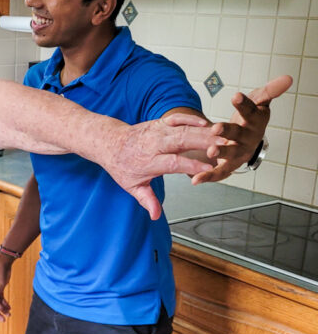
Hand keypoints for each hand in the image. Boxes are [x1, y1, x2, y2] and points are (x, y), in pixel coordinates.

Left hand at [107, 113, 228, 219]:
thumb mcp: (132, 186)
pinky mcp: (160, 123)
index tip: (209, 169)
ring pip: (183, 129)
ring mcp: (157, 131)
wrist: (109, 142)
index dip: (192, 165)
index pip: (173, 163)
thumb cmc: (122, 165)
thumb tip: (155, 215)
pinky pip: (177, 118)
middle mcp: (154, 144)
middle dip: (204, 143)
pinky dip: (192, 119)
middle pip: (182, 141)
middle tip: (224, 147)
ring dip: (204, 132)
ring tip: (223, 137)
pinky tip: (206, 124)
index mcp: (149, 161)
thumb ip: (147, 199)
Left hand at [192, 74, 291, 183]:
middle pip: (238, 133)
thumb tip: (287, 78)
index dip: (243, 104)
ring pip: (231, 153)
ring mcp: (239, 152)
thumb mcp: (259, 101)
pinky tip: (196, 180)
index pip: (250, 110)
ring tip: (211, 151)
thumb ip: (270, 91)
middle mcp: (248, 138)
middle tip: (217, 128)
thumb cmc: (251, 118)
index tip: (235, 96)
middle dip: (228, 131)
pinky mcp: (230, 164)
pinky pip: (220, 172)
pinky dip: (208, 176)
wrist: (248, 139)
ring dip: (221, 152)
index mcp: (255, 121)